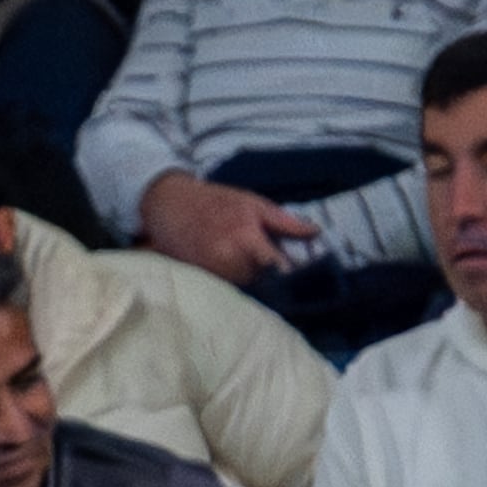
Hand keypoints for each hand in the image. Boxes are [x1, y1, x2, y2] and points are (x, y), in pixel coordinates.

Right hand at [136, 173, 320, 287]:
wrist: (170, 205)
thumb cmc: (215, 201)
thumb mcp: (253, 203)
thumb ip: (285, 222)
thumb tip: (316, 233)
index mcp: (246, 238)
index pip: (277, 268)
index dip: (290, 272)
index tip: (299, 273)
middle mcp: (228, 260)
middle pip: (261, 281)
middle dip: (265, 270)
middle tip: (258, 252)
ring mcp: (211, 272)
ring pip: (243, 285)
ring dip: (247, 275)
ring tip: (237, 254)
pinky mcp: (199, 279)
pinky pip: (225, 285)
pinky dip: (229, 277)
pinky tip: (224, 261)